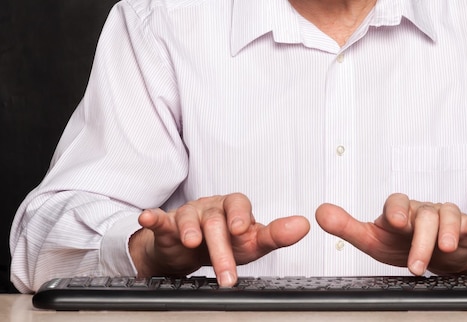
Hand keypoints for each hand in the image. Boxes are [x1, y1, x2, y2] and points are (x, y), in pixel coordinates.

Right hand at [130, 193, 309, 285]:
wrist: (192, 247)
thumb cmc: (227, 240)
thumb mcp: (251, 241)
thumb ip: (276, 234)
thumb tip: (303, 225)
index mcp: (234, 208)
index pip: (239, 206)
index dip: (239, 216)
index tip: (241, 229)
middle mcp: (212, 207)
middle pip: (216, 222)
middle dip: (221, 247)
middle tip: (226, 274)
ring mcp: (189, 214)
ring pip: (189, 219)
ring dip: (190, 229)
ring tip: (192, 242)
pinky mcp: (168, 225)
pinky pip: (161, 219)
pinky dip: (154, 218)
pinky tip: (148, 217)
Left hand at [315, 194, 466, 275]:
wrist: (435, 252)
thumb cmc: (402, 242)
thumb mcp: (373, 239)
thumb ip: (346, 226)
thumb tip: (319, 212)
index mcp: (400, 211)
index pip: (396, 203)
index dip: (395, 210)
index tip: (393, 222)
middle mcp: (423, 210)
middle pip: (423, 216)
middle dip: (420, 240)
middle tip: (415, 265)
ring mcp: (446, 217)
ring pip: (448, 216)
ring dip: (448, 233)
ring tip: (446, 251)